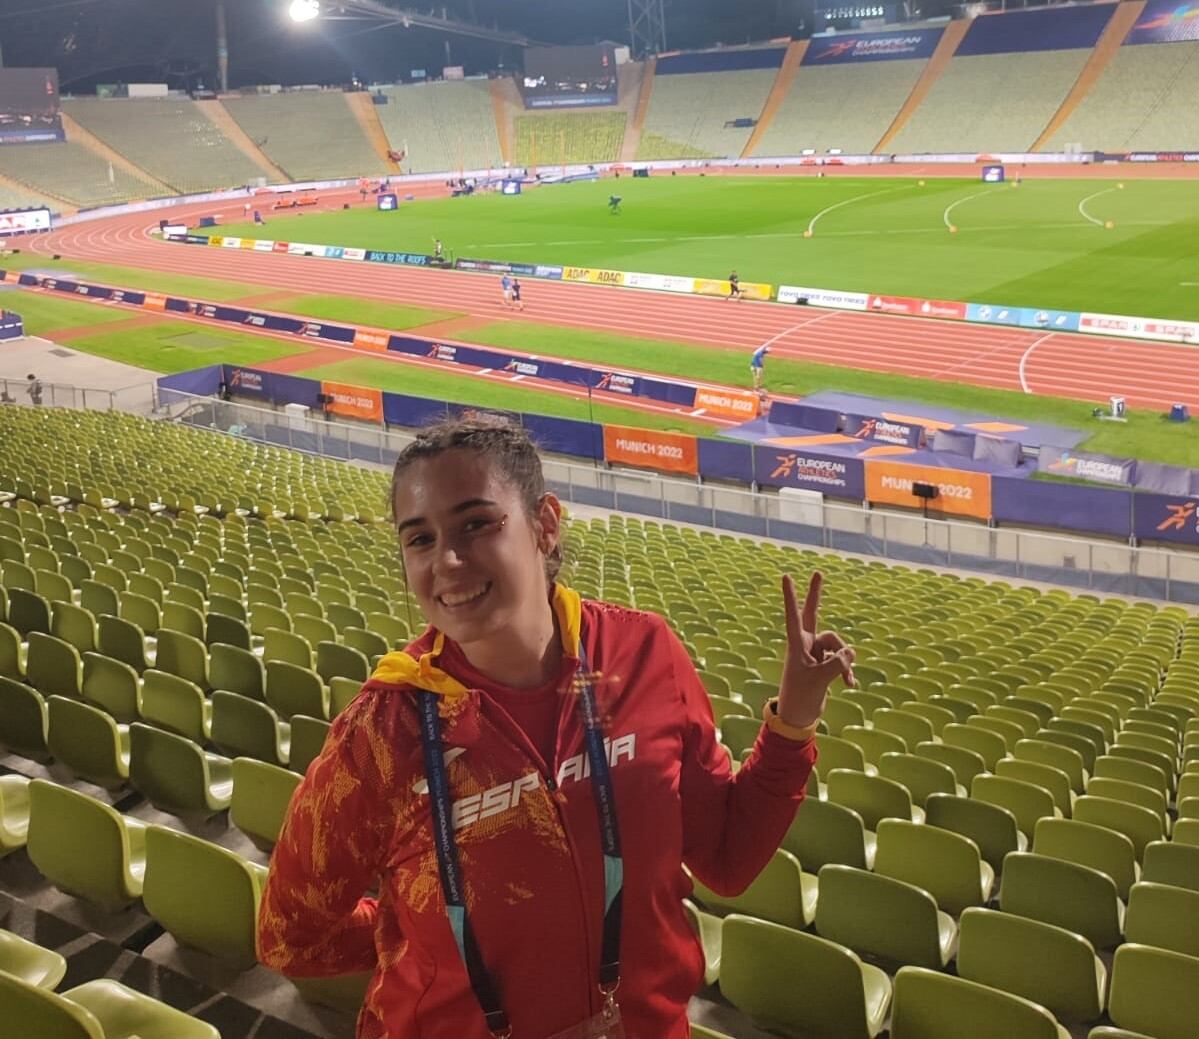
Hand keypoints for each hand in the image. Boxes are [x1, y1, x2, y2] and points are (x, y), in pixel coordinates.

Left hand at [777, 572, 854, 728]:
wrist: (799, 716)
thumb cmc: (801, 696)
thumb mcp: (819, 679)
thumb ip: (837, 663)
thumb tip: (851, 653)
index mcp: (796, 644)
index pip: (794, 614)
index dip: (791, 596)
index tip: (786, 576)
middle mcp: (806, 644)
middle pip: (813, 613)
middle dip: (816, 594)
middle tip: (817, 572)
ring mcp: (816, 652)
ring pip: (837, 644)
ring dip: (844, 661)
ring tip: (844, 679)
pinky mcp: (825, 663)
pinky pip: (842, 659)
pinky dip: (846, 670)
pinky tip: (849, 684)